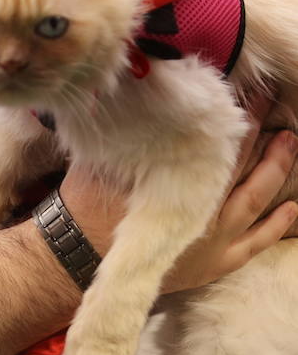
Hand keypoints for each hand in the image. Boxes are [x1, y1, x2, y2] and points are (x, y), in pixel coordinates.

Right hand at [58, 106, 297, 294]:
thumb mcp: (96, 162)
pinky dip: (275, 224)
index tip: (244, 90)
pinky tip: (290, 206)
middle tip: (270, 101)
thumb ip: (120, 136)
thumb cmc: (86, 206)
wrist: (77, 257)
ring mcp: (213, 242)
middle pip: (241, 167)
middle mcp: (202, 214)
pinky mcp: (214, 264)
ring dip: (274, 170)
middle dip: (259, 135)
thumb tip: (128, 97)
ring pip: (255, 201)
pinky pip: (255, 243)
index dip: (232, 118)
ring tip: (287, 142)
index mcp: (176, 188)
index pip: (215, 146)